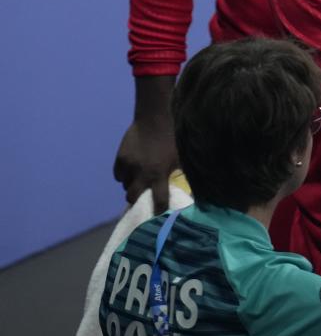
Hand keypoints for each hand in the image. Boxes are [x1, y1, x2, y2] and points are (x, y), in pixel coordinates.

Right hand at [113, 76, 178, 210]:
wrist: (155, 118)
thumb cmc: (173, 138)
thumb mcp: (181, 158)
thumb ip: (179, 174)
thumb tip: (186, 187)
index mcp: (159, 175)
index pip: (158, 201)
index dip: (159, 211)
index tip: (158, 217)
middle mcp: (141, 174)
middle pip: (133, 197)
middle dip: (138, 199)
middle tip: (143, 196)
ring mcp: (128, 166)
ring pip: (125, 186)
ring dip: (132, 185)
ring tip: (139, 179)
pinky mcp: (120, 158)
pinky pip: (118, 175)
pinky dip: (124, 175)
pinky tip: (131, 170)